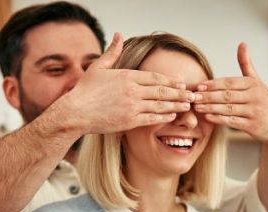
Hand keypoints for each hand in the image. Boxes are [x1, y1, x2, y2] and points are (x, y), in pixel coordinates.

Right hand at [55, 33, 195, 134]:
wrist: (75, 112)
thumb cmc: (85, 90)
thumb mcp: (98, 67)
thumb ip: (112, 52)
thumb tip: (118, 34)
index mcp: (127, 76)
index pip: (155, 77)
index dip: (171, 80)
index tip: (182, 82)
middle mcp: (132, 90)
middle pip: (162, 91)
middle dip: (179, 93)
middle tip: (192, 95)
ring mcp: (132, 106)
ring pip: (160, 105)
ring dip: (176, 105)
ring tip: (187, 105)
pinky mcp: (129, 121)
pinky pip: (152, 119)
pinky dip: (164, 117)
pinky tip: (172, 115)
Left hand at [193, 43, 267, 141]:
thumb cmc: (263, 100)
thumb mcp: (257, 81)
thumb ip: (246, 64)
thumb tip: (242, 43)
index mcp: (253, 84)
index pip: (230, 83)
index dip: (213, 84)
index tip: (199, 86)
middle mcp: (254, 97)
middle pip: (227, 96)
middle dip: (208, 96)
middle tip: (193, 97)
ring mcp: (253, 112)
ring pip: (228, 109)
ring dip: (211, 108)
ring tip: (197, 107)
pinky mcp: (252, 125)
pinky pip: (232, 122)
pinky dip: (219, 119)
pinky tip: (208, 117)